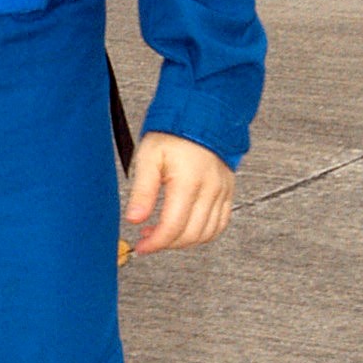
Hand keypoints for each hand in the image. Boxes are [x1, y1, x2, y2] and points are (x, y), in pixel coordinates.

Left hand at [121, 133, 233, 257]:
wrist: (201, 116)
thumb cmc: (173, 133)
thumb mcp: (148, 157)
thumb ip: (142, 191)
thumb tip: (133, 219)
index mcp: (188, 181)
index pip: (173, 227)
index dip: (155, 243)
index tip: (141, 247)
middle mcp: (209, 189)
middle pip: (190, 235)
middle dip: (166, 244)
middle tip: (148, 239)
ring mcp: (222, 192)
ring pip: (207, 234)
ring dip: (184, 241)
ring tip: (164, 232)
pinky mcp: (228, 192)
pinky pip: (220, 224)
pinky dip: (203, 234)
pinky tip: (185, 227)